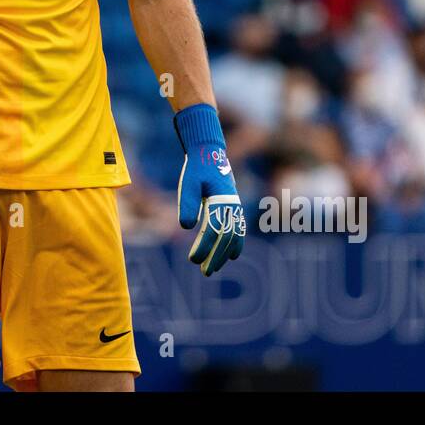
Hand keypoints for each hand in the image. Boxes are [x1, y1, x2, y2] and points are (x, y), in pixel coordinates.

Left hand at [174, 104, 245, 275]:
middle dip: (215, 256)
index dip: (204, 247)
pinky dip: (236, 243)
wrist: (209, 152)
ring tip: (213, 268)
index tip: (193, 259)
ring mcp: (235, 206)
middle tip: (205, 273)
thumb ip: (187, 203)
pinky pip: (239, 229)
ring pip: (234, 235)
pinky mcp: (234, 206)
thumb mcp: (188, 182)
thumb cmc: (196, 167)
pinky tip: (232, 256)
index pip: (213, 230)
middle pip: (226, 237)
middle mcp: (232, 205)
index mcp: (221, 199)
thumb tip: (185, 226)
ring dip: (224, 254)